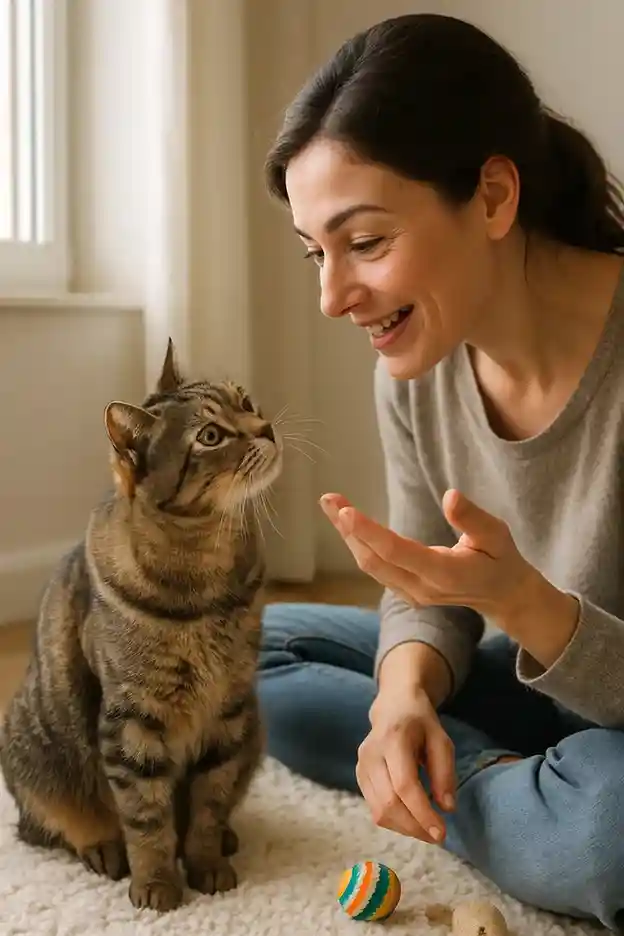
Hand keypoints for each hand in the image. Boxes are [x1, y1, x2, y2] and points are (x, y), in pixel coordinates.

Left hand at [320, 489, 537, 627]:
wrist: (501, 595)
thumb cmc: (500, 559)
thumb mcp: (496, 535)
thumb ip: (472, 519)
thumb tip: (450, 496)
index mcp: (445, 575)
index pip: (398, 553)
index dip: (370, 532)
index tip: (346, 512)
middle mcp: (421, 589)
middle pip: (373, 560)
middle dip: (348, 530)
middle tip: (328, 498)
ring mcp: (410, 594)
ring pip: (369, 565)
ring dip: (347, 535)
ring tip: (330, 503)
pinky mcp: (404, 592)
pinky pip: (374, 567)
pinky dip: (357, 543)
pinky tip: (345, 522)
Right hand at [358, 686, 454, 842]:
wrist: (393, 706)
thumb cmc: (421, 722)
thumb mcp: (441, 740)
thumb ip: (445, 773)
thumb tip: (447, 808)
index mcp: (394, 739)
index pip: (404, 785)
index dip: (422, 813)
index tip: (441, 833)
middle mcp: (371, 753)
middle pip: (389, 803)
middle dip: (414, 827)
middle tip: (437, 837)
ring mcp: (361, 765)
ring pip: (379, 811)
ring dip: (405, 828)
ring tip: (426, 829)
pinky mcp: (358, 775)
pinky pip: (374, 808)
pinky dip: (394, 821)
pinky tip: (411, 818)